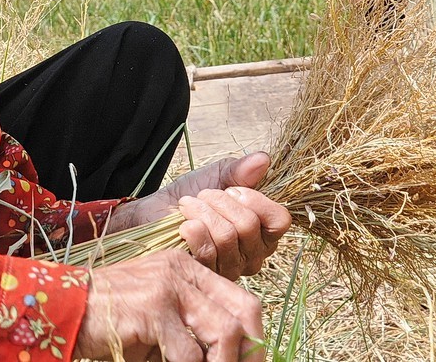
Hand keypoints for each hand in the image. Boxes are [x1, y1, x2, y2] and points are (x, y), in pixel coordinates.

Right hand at [75, 251, 264, 360]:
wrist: (62, 310)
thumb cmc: (110, 322)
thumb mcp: (158, 319)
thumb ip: (191, 330)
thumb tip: (228, 358)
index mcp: (186, 269)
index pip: (241, 299)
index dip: (255, 338)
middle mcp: (181, 271)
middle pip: (244, 310)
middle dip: (251, 351)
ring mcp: (167, 288)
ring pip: (223, 332)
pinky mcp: (152, 310)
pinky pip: (189, 353)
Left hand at [105, 153, 290, 280]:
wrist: (156, 213)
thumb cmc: (191, 195)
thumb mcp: (217, 176)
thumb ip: (241, 170)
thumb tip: (263, 159)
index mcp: (262, 230)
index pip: (279, 220)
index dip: (257, 201)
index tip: (234, 190)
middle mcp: (252, 254)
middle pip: (249, 226)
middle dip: (220, 202)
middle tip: (204, 195)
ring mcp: (230, 268)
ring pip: (227, 236)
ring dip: (203, 212)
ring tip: (189, 206)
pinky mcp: (207, 276)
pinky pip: (208, 252)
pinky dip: (193, 229)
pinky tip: (183, 223)